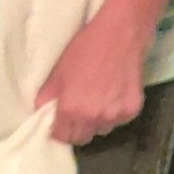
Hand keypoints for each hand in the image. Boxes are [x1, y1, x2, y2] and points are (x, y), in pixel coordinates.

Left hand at [36, 8, 146, 146]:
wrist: (120, 35)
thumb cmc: (85, 49)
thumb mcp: (58, 70)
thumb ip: (47, 95)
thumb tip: (41, 110)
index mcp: (71, 109)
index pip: (62, 137)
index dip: (59, 131)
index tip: (59, 122)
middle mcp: (93, 118)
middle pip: (82, 138)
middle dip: (77, 129)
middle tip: (77, 112)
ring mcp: (115, 116)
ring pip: (101, 130)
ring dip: (96, 122)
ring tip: (97, 100)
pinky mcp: (132, 111)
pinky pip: (118, 121)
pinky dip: (114, 113)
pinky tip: (113, 95)